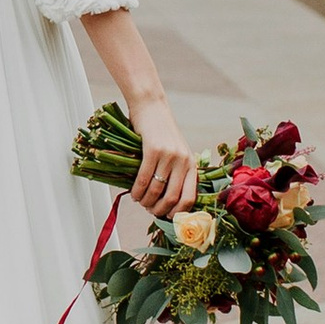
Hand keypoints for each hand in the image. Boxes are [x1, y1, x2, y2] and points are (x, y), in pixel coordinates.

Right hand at [126, 98, 196, 219]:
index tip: (165, 217)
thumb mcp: (175, 152)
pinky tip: (133, 192)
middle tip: (149, 210)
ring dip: (145, 201)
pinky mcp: (154, 150)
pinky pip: (144, 178)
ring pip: (157, 190)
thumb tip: (166, 203)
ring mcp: (169, 156)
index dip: (177, 213)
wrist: (151, 107)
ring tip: (139, 201)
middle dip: (158, 210)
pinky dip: (137, 190)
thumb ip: (175, 173)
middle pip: (172, 198)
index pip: (190, 198)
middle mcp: (183, 161)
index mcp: (191, 164)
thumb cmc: (160, 132)